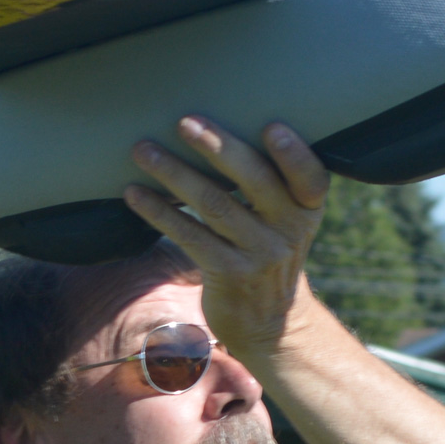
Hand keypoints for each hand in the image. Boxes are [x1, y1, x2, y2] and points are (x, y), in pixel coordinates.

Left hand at [124, 117, 329, 353]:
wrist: (271, 321)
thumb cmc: (269, 251)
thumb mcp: (286, 221)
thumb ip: (271, 184)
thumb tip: (213, 129)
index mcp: (307, 209)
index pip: (310, 178)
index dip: (293, 153)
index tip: (270, 125)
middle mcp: (288, 230)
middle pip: (253, 181)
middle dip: (217, 147)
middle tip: (184, 122)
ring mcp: (259, 255)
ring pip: (213, 205)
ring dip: (174, 173)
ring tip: (143, 150)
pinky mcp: (227, 274)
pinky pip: (189, 236)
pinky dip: (159, 211)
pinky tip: (134, 194)